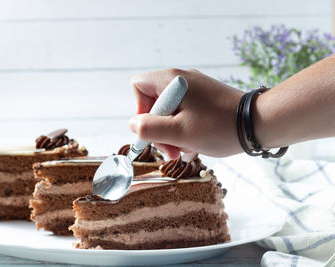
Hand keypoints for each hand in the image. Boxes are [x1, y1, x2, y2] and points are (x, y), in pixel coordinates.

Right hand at [129, 68, 243, 158]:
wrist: (259, 124)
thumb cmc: (219, 127)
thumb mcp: (179, 133)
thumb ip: (149, 128)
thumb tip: (132, 124)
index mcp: (172, 81)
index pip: (138, 86)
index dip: (139, 109)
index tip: (153, 128)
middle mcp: (182, 80)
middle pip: (154, 102)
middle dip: (158, 129)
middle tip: (171, 150)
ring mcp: (196, 88)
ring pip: (170, 111)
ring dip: (173, 133)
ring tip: (187, 149)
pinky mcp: (206, 98)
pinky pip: (185, 112)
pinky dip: (185, 129)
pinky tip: (196, 143)